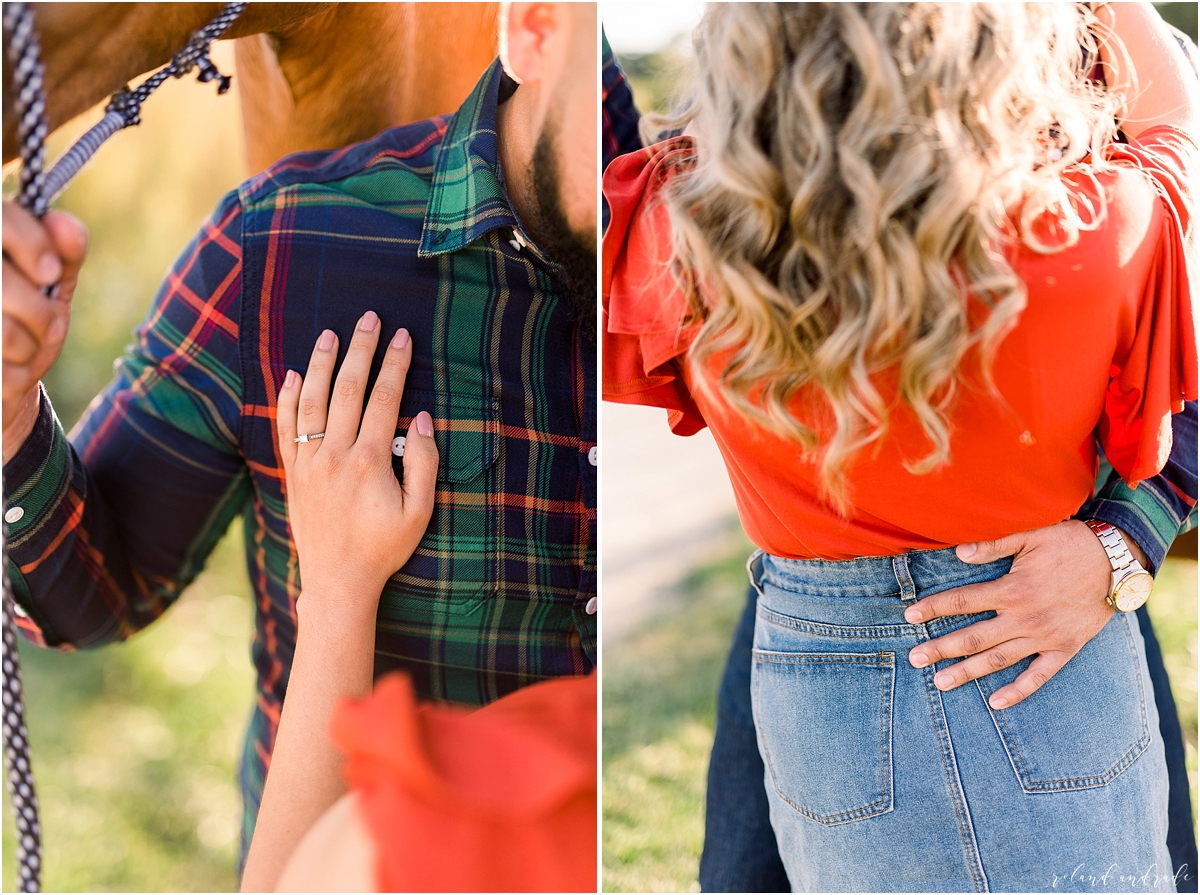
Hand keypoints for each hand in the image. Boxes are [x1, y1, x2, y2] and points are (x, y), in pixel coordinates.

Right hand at [2, 201, 87, 462]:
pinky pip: (0, 370)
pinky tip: (7, 367)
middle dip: (39, 312)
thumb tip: (63, 222)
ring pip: (4, 331)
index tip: (52, 273)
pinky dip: (15, 375)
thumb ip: (63, 252)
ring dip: (29, 346)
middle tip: (50, 325)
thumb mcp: (50, 284)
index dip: (31, 243)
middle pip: (5, 284)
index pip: (2, 218)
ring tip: (25, 346)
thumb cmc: (27, 321)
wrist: (5, 380)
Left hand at [276, 311, 438, 605]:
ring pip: (311, 400)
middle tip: (368, 319)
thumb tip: (420, 418)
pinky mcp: (293, 474)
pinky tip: (292, 375)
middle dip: (359, 350)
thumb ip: (422, 462)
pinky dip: (287, 398)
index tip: (403, 336)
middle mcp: (334, 455)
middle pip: (346, 388)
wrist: (338, 581)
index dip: (395, 364)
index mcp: (369, 460)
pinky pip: (285, 428)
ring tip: (329, 333)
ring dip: (320, 363)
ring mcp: (309, 463)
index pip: (384, 398)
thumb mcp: (419, 511)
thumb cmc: (384, 548)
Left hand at [903, 520, 1138, 709]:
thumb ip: (992, 546)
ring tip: (941, 683)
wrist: (1117, 560)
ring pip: (999, 660)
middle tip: (914, 659)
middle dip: (940, 648)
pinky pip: (1039, 675)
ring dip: (968, 672)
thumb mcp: (1029, 537)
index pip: (962, 601)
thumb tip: (958, 552)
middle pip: (973, 637)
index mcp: (1012, 589)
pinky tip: (996, 702)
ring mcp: (1045, 636)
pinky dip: (1018, 690)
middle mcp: (1025, 617)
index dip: (933, 608)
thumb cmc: (1069, 543)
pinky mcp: (1066, 648)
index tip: (909, 616)